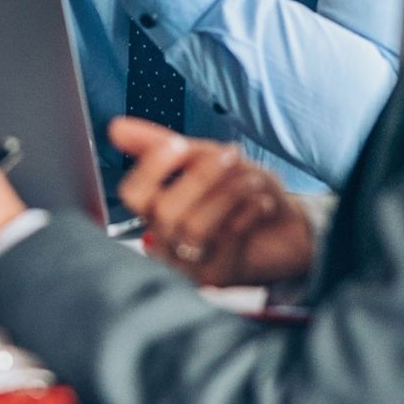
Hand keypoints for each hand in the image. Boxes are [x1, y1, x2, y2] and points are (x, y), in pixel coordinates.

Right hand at [112, 117, 312, 288]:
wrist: (288, 227)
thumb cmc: (240, 191)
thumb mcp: (203, 158)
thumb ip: (160, 145)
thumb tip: (115, 127)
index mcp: (154, 212)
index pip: (133, 195)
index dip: (152, 168)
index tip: (179, 144)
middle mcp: (164, 242)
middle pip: (164, 211)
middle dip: (201, 177)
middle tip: (231, 155)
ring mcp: (189, 264)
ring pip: (194, 228)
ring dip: (228, 194)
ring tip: (252, 180)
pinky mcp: (219, 276)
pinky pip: (226, 240)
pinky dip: (247, 212)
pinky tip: (261, 202)